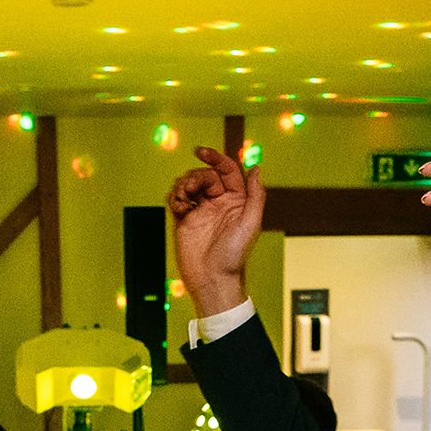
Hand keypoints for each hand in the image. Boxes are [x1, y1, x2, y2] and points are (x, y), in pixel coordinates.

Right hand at [167, 146, 265, 317]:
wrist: (212, 279)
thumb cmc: (234, 255)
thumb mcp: (251, 222)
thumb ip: (256, 195)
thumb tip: (256, 168)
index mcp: (237, 200)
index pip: (227, 170)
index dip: (214, 157)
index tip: (200, 152)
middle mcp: (219, 202)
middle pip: (205, 174)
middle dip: (196, 176)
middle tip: (192, 190)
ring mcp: (201, 210)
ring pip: (189, 183)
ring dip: (183, 184)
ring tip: (184, 200)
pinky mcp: (184, 219)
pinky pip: (176, 198)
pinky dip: (175, 196)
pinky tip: (179, 206)